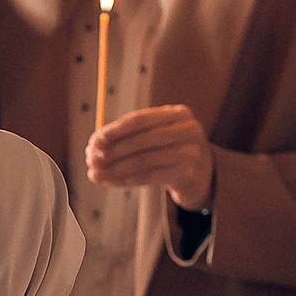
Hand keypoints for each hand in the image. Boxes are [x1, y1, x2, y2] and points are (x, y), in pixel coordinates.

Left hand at [87, 105, 215, 210]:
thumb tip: (95, 144)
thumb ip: (131, 135)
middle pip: (141, 140)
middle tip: (91, 160)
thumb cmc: (172, 152)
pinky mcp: (188, 174)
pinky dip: (126, 180)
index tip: (94, 141)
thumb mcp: (157, 136)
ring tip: (96, 174)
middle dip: (112, 151)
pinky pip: (149, 177)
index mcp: (178, 114)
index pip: (140, 120)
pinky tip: (110, 182)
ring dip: (115, 169)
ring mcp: (191, 153)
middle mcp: (188, 130)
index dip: (114, 130)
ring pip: (143, 160)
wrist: (204, 177)